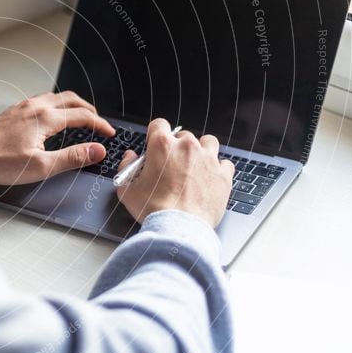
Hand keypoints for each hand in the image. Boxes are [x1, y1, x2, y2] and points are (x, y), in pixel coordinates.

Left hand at [0, 91, 114, 184]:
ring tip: (79, 117)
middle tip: (98, 123)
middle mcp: (36, 106)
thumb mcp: (42, 166)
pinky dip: (56, 105)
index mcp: (46, 118)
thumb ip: (72, 157)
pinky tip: (52, 116)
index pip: (82, 116)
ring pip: (56, 97)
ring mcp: (24, 106)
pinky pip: (42, 100)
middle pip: (72, 99)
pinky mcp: (14, 111)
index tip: (109, 133)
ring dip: (72, 105)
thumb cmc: (0, 162)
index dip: (100, 125)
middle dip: (89, 110)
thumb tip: (97, 150)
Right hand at [116, 118, 233, 226]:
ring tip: (194, 165)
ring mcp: (208, 159)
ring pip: (208, 142)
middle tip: (171, 164)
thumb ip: (126, 167)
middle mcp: (187, 147)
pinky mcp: (223, 175)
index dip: (155, 134)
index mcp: (162, 146)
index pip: (159, 124)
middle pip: (183, 135)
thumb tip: (130, 157)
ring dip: (201, 150)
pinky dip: (218, 168)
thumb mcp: (126, 188)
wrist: (179, 228)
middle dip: (177, 147)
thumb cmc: (153, 209)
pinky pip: (225, 163)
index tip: (154, 144)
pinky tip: (209, 178)